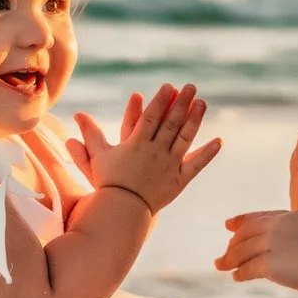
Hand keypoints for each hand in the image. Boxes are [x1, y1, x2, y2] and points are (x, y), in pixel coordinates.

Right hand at [74, 84, 220, 212]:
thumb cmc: (108, 182)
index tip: (169, 86)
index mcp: (137, 144)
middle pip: (171, 123)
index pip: (151, 117)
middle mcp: (156, 152)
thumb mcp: (98, 156)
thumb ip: (91, 133)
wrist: (121, 211)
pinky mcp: (179, 180)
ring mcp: (169, 165)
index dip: (160, 100)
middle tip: (191, 86)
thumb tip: (78, 114)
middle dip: (182, 103)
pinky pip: (196, 165)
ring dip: (195, 120)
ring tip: (203, 103)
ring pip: (185, 138)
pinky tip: (219, 140)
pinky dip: (208, 153)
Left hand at [215, 208, 297, 295]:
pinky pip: (249, 268)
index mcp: (296, 216)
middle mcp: (282, 226)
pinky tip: (237, 277)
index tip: (230, 225)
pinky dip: (240, 272)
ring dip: (231, 259)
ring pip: (244, 250)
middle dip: (234, 242)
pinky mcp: (271, 264)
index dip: (243, 221)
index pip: (263, 216)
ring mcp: (275, 243)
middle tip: (224, 250)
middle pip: (248, 233)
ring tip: (222, 266)